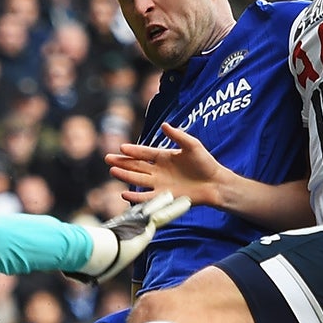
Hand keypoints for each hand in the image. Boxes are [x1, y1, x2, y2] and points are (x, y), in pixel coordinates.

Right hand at [106, 123, 225, 205]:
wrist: (214, 184)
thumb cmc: (205, 163)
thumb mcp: (192, 145)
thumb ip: (178, 136)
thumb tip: (164, 124)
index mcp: (164, 156)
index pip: (144, 153)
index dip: (133, 150)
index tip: (121, 147)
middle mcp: (158, 170)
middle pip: (136, 165)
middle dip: (122, 162)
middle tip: (107, 158)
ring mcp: (159, 184)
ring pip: (138, 179)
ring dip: (125, 175)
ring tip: (112, 171)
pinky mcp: (163, 197)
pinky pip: (146, 197)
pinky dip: (135, 197)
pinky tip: (124, 194)